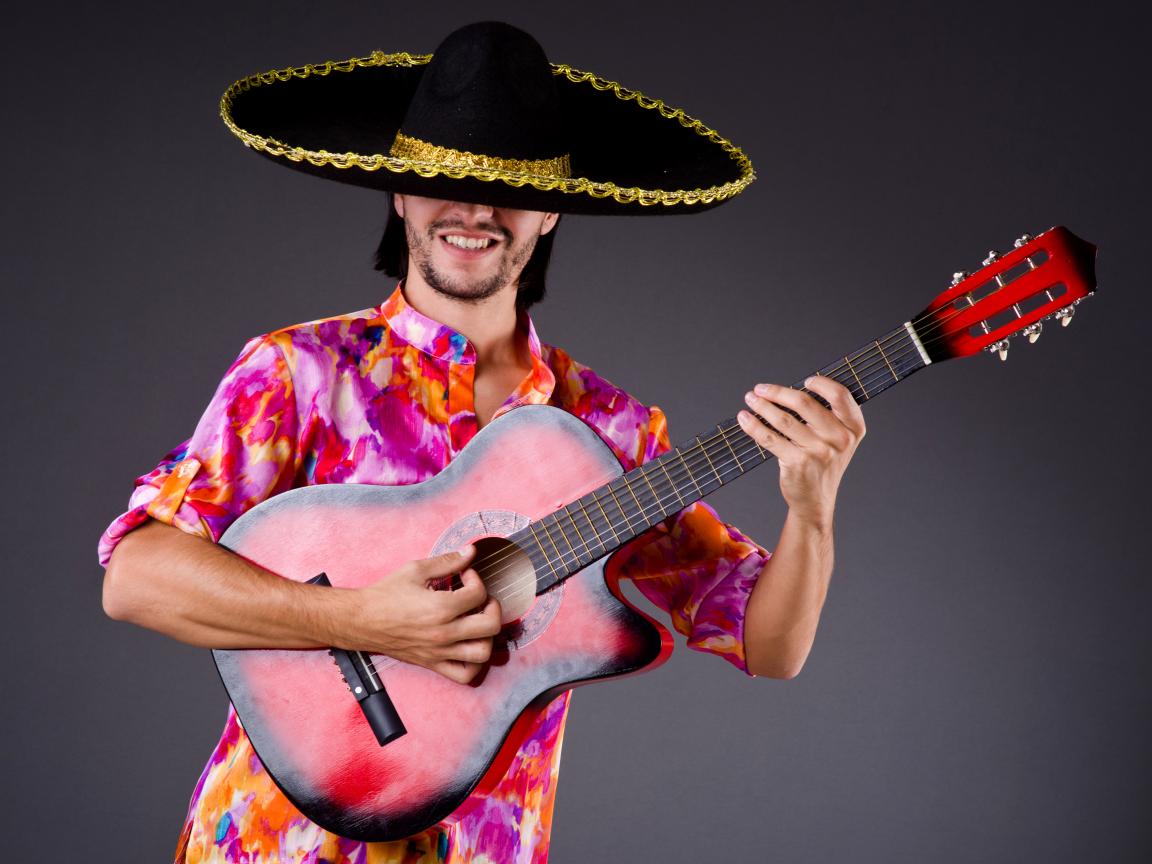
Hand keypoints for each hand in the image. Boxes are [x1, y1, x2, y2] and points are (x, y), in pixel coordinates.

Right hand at [344, 545, 502, 683]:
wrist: (360, 619)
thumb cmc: (385, 594)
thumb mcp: (416, 570)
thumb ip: (447, 561)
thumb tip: (470, 552)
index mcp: (440, 608)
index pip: (479, 593)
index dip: (476, 579)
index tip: (465, 575)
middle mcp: (443, 633)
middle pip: (491, 625)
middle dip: (492, 606)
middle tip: (480, 598)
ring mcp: (439, 651)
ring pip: (483, 653)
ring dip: (487, 635)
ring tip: (477, 621)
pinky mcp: (432, 663)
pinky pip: (464, 675)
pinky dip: (475, 664)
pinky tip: (470, 646)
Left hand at [737, 376, 865, 528]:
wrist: (815, 501)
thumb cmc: (823, 464)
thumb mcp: (838, 441)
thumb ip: (827, 416)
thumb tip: (791, 391)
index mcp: (853, 428)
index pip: (840, 395)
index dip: (822, 383)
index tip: (805, 381)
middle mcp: (839, 439)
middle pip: (805, 404)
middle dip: (778, 392)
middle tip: (760, 389)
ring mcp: (819, 451)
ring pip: (784, 420)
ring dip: (762, 406)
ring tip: (750, 399)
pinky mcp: (797, 463)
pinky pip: (770, 438)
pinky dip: (754, 426)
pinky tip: (745, 418)